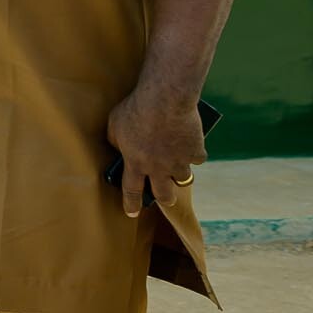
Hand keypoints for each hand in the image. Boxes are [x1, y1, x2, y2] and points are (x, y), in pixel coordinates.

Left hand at [106, 84, 204, 216]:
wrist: (165, 99)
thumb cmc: (135, 108)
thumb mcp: (114, 125)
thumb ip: (116, 141)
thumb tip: (120, 147)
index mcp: (135, 163)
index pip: (131, 191)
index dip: (131, 204)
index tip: (131, 213)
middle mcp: (158, 168)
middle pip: (164, 194)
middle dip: (165, 199)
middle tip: (167, 198)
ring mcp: (179, 161)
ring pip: (183, 178)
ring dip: (181, 174)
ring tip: (179, 167)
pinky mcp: (195, 151)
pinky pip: (198, 157)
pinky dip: (195, 153)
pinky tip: (193, 146)